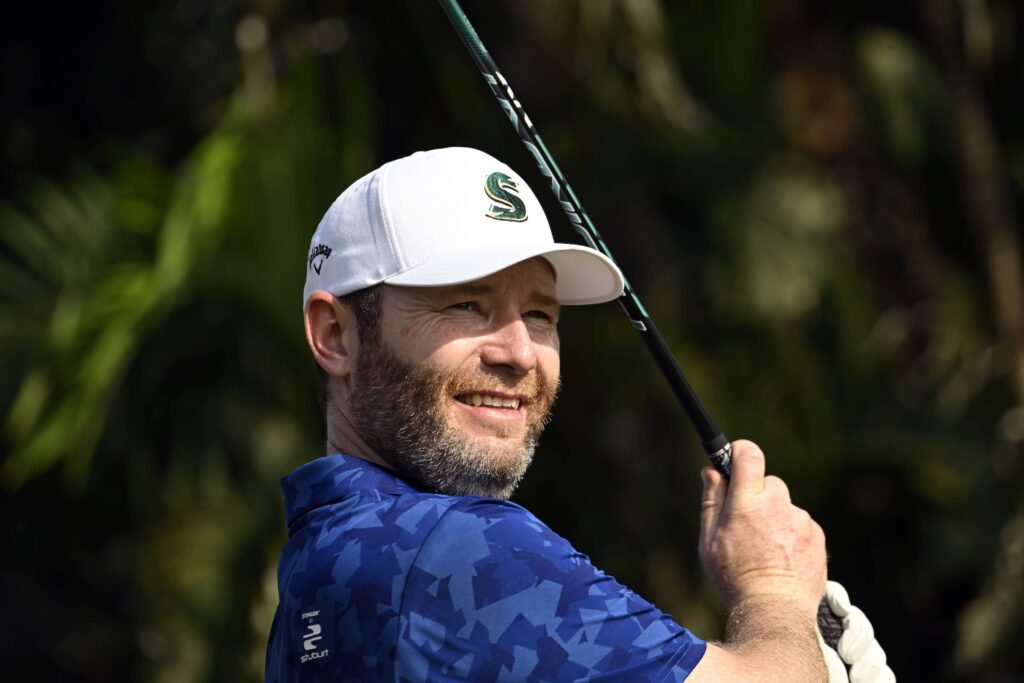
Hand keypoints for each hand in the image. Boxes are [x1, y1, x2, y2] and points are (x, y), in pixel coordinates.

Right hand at [699, 440, 826, 619]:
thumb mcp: (709, 541)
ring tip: (765, 551)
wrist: (775, 612)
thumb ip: (711, 501)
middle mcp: (777, 506)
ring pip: (784, 506)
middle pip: (768, 482)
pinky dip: (791, 535)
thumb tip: (710, 472)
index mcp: (747, 503)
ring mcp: (801, 521)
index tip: (734, 457)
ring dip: (775, 518)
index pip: (749, 455)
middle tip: (746, 522)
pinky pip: (800, 524)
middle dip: (756, 495)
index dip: (740, 451)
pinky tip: (781, 559)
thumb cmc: (735, 579)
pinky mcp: (817, 536)